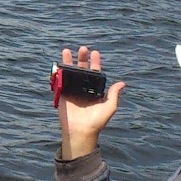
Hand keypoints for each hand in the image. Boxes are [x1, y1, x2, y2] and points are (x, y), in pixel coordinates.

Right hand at [56, 45, 126, 159]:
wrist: (81, 131)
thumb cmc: (97, 121)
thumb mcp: (109, 107)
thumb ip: (114, 94)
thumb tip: (122, 83)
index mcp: (94, 89)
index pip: (95, 72)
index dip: (95, 62)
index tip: (95, 52)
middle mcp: (83, 88)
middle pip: (82, 69)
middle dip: (82, 58)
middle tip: (83, 49)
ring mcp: (72, 90)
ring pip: (70, 72)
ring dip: (68, 61)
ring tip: (67, 50)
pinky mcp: (62, 94)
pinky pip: (60, 81)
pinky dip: (58, 72)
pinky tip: (59, 63)